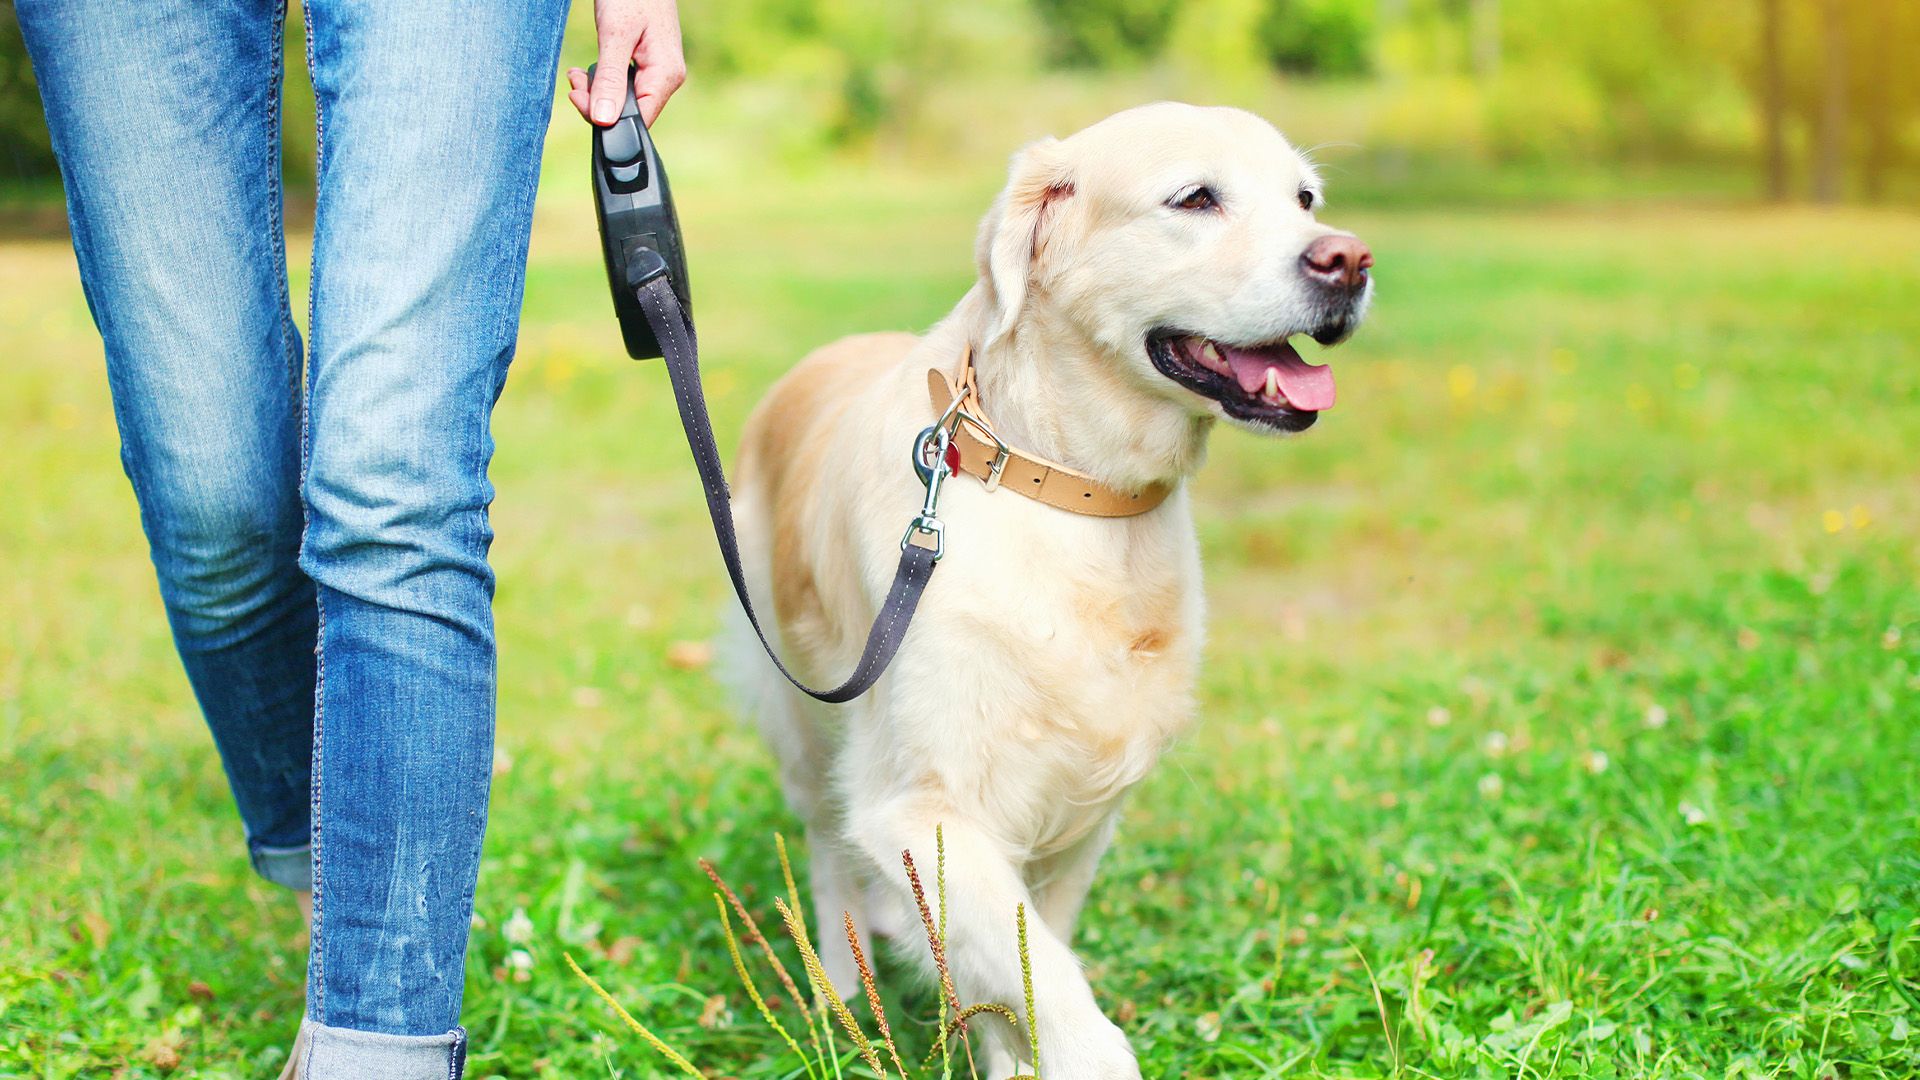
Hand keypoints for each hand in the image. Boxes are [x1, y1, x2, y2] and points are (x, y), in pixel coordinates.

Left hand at [566, 0, 684, 127]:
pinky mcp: (647, 65)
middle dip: (597, 102)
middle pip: (630, 112)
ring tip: (578, 74)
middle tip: (575, 83)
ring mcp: (658, 72)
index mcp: (666, 75)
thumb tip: (604, 120)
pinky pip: (626, 86)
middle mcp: (667, 78)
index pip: (638, 118)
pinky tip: (589, 70)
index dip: (605, 117)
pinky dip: (604, 81)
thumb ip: (610, 79)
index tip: (577, 97)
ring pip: (625, 100)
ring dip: (597, 91)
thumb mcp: (615, 36)